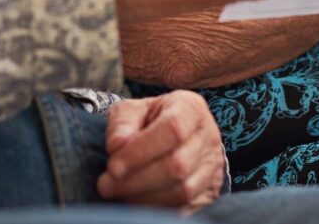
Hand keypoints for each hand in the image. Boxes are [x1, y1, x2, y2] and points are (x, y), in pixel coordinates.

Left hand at [97, 91, 224, 211]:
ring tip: (118, 194)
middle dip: (137, 180)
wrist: (177, 134)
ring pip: (183, 191)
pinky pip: (186, 208)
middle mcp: (208, 136)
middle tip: (106, 186)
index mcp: (191, 108)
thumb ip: (122, 124)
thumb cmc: (150, 120)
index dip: (141, 150)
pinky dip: (157, 209)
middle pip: (178, 164)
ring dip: (145, 198)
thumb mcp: (132, 111)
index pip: (172, 129)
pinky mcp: (209, 193)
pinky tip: (136, 203)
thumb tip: (116, 146)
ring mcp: (212, 167)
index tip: (113, 166)